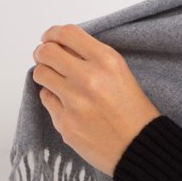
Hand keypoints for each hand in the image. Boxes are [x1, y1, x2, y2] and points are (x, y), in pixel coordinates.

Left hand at [31, 23, 161, 175]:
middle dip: (43, 53)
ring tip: (59, 83)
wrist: (140, 147)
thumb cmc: (134, 111)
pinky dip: (54, 99)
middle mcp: (89, 78)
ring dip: (46, 75)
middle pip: (46, 52)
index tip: (50, 39)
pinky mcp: (65, 123)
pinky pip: (46, 99)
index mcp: (107, 62)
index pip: (67, 33)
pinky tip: (70, 105)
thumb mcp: (121, 74)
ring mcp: (74, 102)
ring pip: (40, 74)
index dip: (53, 34)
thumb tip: (60, 47)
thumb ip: (93, 58)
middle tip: (47, 59)